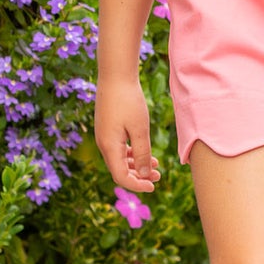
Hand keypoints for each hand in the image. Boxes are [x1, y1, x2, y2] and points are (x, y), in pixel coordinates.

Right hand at [94, 75, 161, 191]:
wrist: (115, 76)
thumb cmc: (129, 101)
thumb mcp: (140, 129)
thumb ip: (142, 153)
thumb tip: (145, 175)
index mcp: (109, 146)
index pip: (121, 176)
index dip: (137, 185)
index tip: (154, 186)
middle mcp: (104, 144)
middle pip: (120, 170)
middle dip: (139, 177)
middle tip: (159, 178)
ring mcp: (105, 136)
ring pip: (120, 160)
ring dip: (137, 165)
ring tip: (157, 166)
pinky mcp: (108, 129)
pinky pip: (119, 148)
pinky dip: (132, 154)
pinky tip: (146, 153)